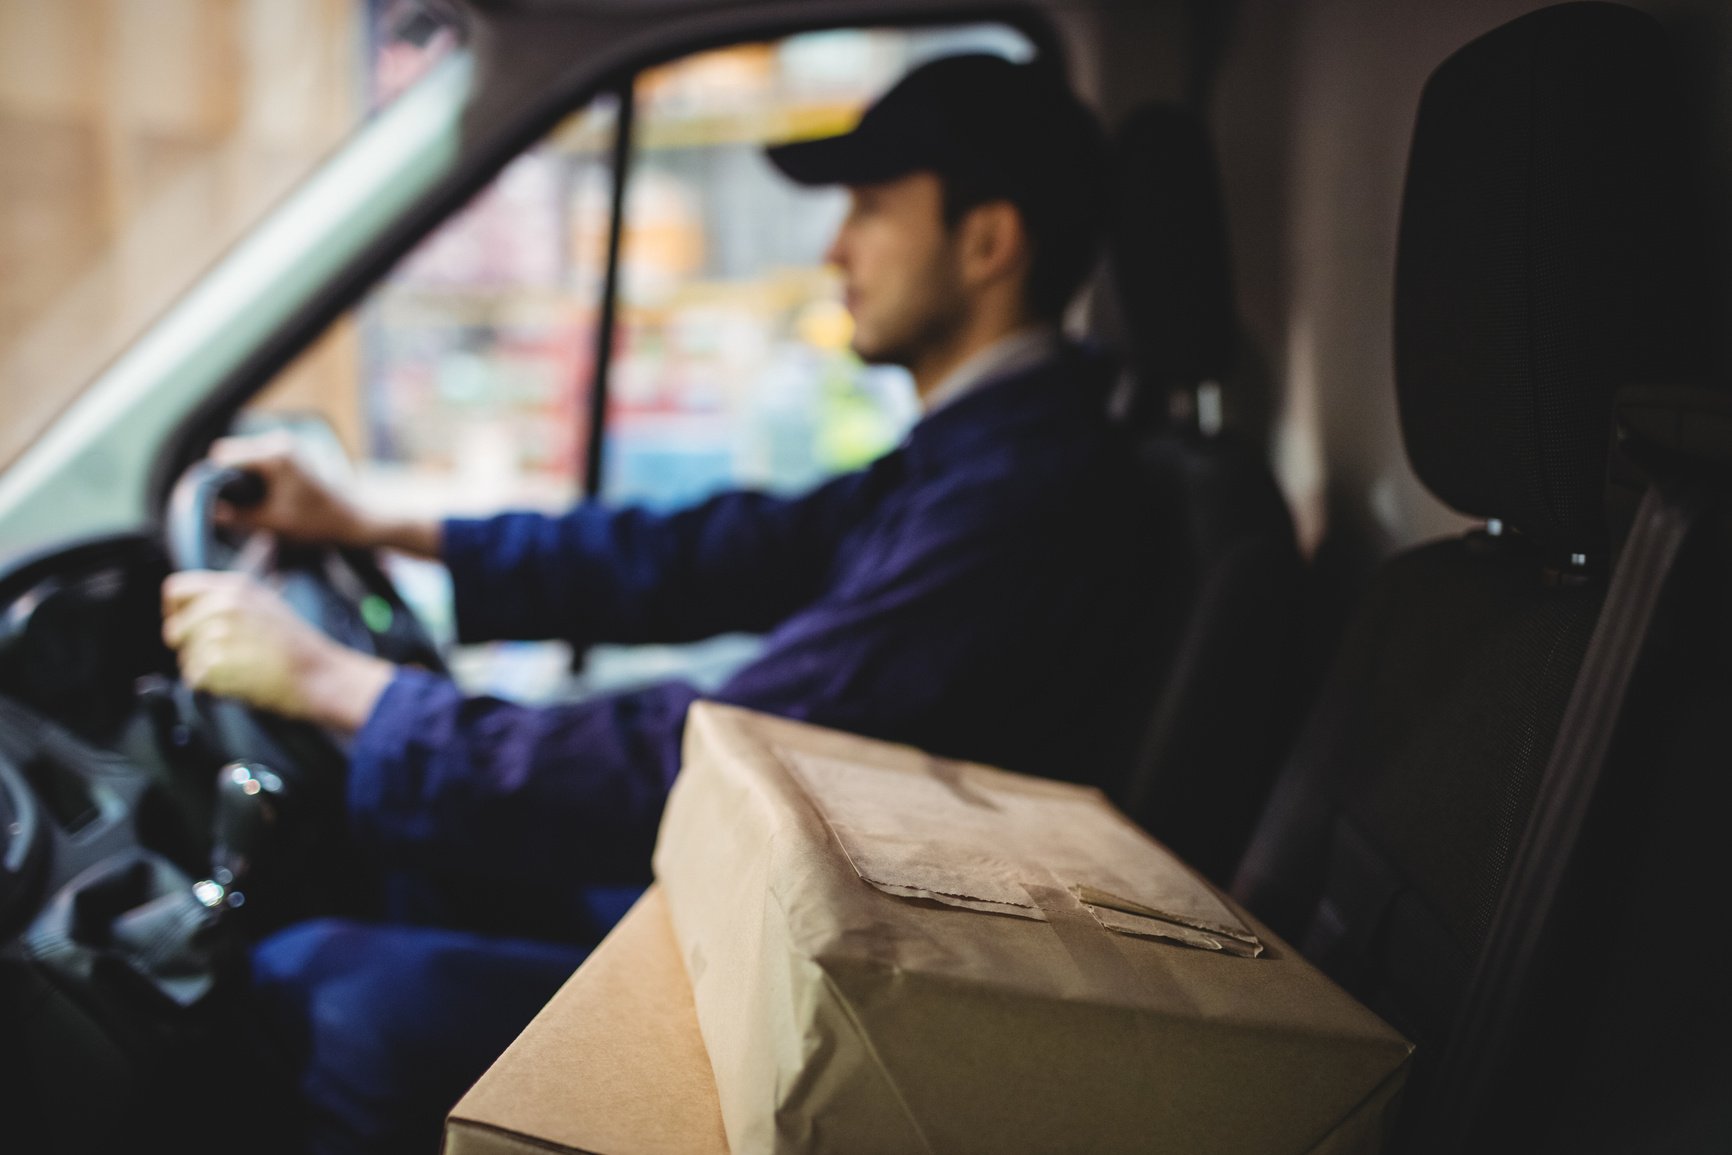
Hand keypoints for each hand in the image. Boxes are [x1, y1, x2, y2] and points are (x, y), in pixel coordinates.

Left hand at [162, 571, 395, 733]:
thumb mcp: (266, 604)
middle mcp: (224, 604)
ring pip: (185, 657)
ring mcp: (220, 632)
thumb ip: (227, 598)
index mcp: (234, 586)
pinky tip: (237, 680)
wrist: (319, 674)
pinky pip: (194, 678)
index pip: (176, 590)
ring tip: (237, 668)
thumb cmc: (297, 646)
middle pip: (175, 629)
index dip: (176, 612)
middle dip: (190, 647)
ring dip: (204, 669)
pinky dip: (211, 685)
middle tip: (220, 656)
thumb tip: (192, 606)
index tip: (188, 627)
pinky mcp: (217, 661)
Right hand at [209, 433, 370, 546]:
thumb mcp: (272, 523)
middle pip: (231, 453)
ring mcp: (286, 444)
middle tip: (228, 506)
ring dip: (240, 477)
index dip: (213, 479)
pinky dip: (253, 475)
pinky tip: (259, 497)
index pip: (224, 457)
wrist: (352, 518)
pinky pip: (258, 458)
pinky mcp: (290, 452)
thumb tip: (207, 513)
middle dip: (225, 478)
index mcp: (274, 455)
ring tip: (246, 504)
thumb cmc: (315, 522)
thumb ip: (237, 517)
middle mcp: (278, 442)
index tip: (211, 501)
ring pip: (244, 456)